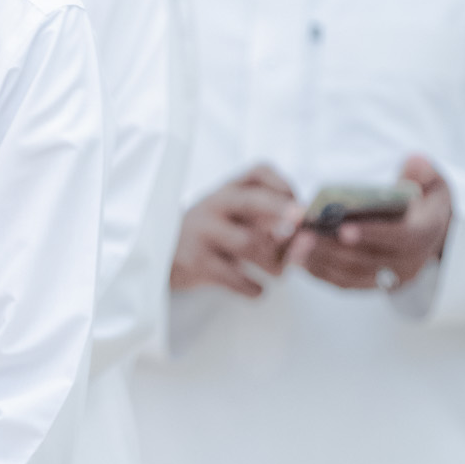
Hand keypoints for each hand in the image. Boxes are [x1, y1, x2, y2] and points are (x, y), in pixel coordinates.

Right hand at [170, 164, 302, 296]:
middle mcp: (213, 205)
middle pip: (251, 201)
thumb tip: (303, 233)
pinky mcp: (195, 262)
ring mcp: (202, 232)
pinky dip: (252, 287)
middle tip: (300, 224)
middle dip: (281, 211)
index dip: (284, 185)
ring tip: (280, 273)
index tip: (299, 205)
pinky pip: (233, 277)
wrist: (161, 256)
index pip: (258, 173)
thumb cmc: (209, 235)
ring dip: (274, 262)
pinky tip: (258, 290)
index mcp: (227, 190)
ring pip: (247, 243)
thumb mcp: (229, 216)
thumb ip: (262, 219)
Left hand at [287, 155, 451, 290]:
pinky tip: (296, 254)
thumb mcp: (431, 181)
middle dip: (332, 247)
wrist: (429, 230)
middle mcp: (409, 262)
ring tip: (293, 243)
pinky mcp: (370, 284)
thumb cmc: (423, 200)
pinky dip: (319, 270)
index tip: (343, 228)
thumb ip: (423, 171)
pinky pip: (342, 282)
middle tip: (303, 234)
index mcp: (425, 233)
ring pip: (351, 274)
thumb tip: (414, 162)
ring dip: (320, 260)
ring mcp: (389, 278)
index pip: (401, 237)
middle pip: (367, 260)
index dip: (372, 234)